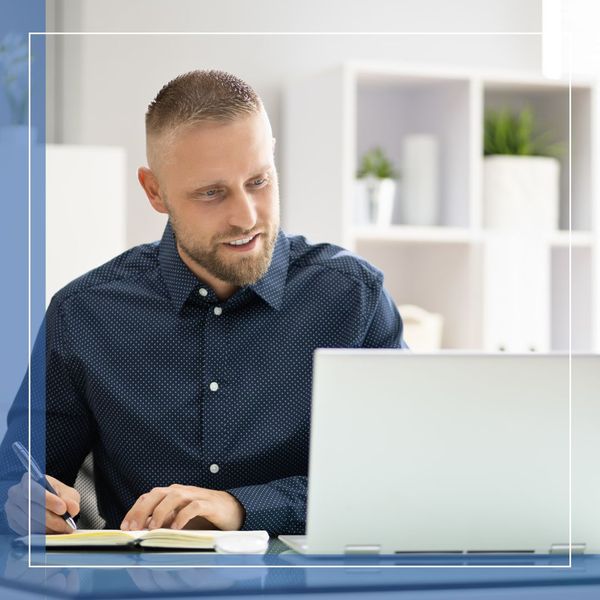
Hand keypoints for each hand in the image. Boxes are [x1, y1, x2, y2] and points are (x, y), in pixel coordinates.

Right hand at [4, 473, 79, 534]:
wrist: (50, 503)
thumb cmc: (57, 495)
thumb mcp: (68, 493)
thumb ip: (70, 500)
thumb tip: (71, 508)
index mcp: (29, 480)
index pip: (33, 490)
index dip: (48, 500)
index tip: (63, 509)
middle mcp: (16, 493)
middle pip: (30, 509)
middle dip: (51, 518)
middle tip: (66, 523)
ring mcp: (12, 509)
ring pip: (28, 522)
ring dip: (48, 528)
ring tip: (63, 529)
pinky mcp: (13, 523)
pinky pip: (26, 531)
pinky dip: (42, 534)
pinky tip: (53, 532)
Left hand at [120, 484, 244, 531]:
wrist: (230, 508)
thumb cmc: (201, 514)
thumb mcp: (178, 517)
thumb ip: (162, 521)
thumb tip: (141, 532)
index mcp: (171, 494)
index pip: (148, 497)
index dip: (135, 510)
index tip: (125, 527)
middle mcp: (181, 491)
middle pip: (157, 493)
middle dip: (143, 509)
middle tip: (133, 527)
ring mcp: (195, 495)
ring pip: (174, 496)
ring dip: (161, 511)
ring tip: (153, 527)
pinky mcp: (208, 504)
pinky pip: (194, 506)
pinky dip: (183, 516)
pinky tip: (176, 527)